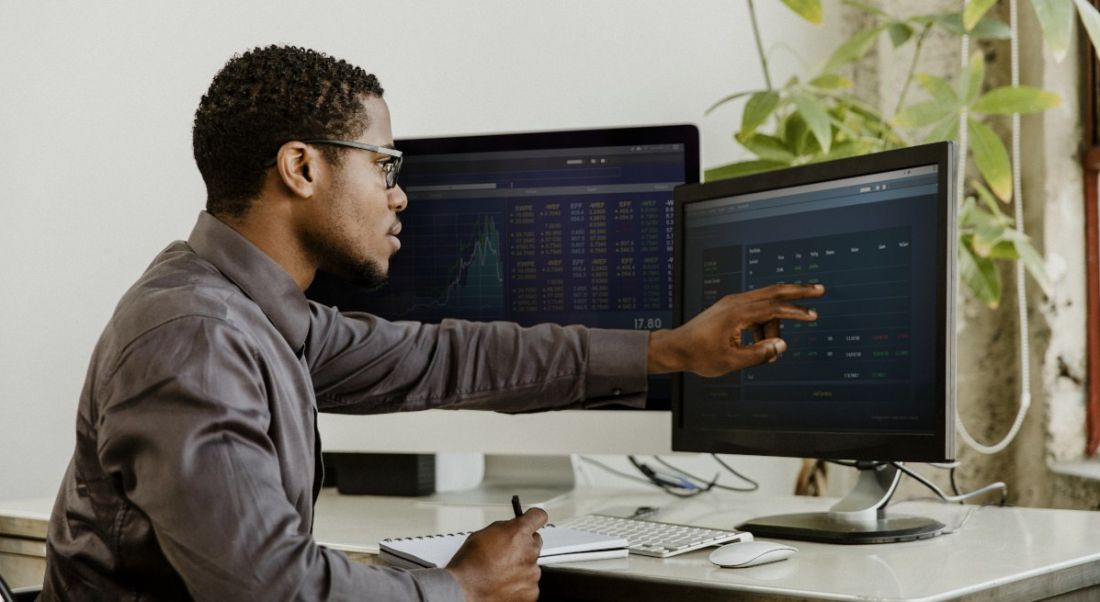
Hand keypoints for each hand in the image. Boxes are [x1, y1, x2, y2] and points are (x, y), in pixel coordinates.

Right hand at [446, 508, 547, 601]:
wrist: (466, 592)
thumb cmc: (469, 567)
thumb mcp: (480, 535)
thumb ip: (501, 529)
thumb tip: (508, 528)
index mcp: (517, 533)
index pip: (538, 516)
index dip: (533, 518)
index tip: (531, 520)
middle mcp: (529, 551)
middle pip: (535, 541)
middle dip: (524, 545)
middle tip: (507, 552)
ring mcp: (532, 572)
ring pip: (531, 564)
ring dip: (520, 566)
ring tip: (500, 572)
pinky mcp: (532, 590)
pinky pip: (529, 582)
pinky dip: (519, 583)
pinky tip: (504, 583)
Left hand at [648, 283, 824, 376]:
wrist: (676, 347)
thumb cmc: (699, 355)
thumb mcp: (731, 362)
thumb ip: (758, 354)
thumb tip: (781, 346)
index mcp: (736, 313)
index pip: (773, 308)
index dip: (795, 312)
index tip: (813, 315)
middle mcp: (736, 302)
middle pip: (774, 291)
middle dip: (798, 291)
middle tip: (820, 290)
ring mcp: (732, 303)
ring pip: (765, 306)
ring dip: (774, 326)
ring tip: (772, 351)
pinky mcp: (730, 308)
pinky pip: (756, 311)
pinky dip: (764, 325)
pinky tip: (761, 343)